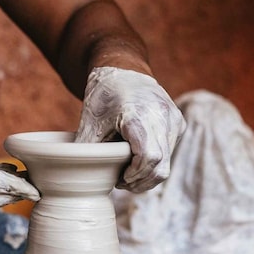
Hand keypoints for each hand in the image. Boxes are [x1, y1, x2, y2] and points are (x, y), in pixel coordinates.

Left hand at [76, 67, 185, 191]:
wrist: (124, 70)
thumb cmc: (104, 95)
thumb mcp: (90, 122)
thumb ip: (87, 150)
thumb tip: (75, 178)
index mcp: (138, 114)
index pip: (148, 157)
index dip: (135, 176)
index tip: (119, 180)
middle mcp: (161, 116)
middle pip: (160, 166)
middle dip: (141, 182)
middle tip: (121, 183)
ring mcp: (173, 119)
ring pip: (167, 163)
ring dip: (148, 176)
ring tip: (127, 174)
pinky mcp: (178, 124)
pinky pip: (169, 153)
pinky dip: (154, 164)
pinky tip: (137, 160)